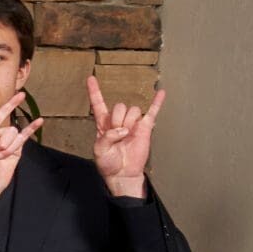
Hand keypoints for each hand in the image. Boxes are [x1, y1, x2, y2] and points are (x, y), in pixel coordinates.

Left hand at [89, 78, 163, 198]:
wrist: (122, 173)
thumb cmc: (108, 163)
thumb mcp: (99, 150)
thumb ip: (107, 137)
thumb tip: (123, 130)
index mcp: (104, 123)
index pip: (98, 103)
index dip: (94, 91)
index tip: (91, 78)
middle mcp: (118, 120)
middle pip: (120, 106)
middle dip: (118, 120)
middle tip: (117, 134)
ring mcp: (133, 123)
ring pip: (133, 110)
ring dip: (129, 123)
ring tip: (127, 136)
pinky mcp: (145, 128)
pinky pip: (153, 112)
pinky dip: (157, 102)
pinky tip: (161, 92)